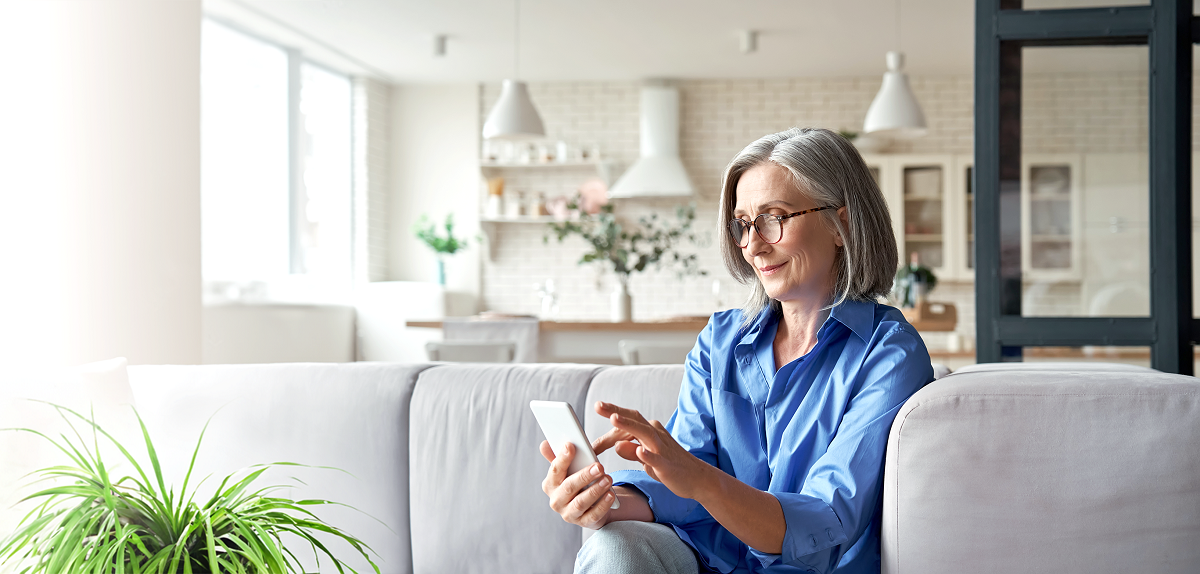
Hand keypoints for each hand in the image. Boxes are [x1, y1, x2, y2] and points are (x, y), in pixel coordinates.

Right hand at [539, 440, 615, 529]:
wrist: (588, 506)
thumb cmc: (577, 484)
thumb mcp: (568, 470)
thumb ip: (558, 457)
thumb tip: (544, 444)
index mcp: (550, 485)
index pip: (555, 470)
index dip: (562, 458)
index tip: (571, 445)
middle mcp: (556, 501)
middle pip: (569, 487)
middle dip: (584, 476)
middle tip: (599, 466)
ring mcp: (569, 514)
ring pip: (581, 503)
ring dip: (595, 490)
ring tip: (608, 479)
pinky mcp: (583, 522)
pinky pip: (593, 515)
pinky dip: (602, 505)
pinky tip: (610, 495)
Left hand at [593, 401, 712, 499]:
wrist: (698, 479)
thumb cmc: (671, 467)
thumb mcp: (646, 459)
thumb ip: (631, 451)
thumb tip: (616, 445)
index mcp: (650, 432)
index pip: (627, 422)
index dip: (610, 422)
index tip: (596, 411)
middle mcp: (656, 435)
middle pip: (634, 420)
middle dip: (616, 411)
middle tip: (598, 405)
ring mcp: (663, 449)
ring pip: (644, 433)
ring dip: (629, 425)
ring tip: (614, 419)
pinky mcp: (668, 465)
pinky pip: (657, 458)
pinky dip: (648, 454)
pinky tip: (639, 451)